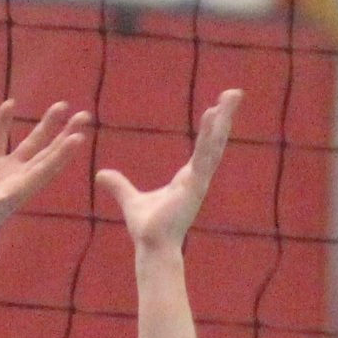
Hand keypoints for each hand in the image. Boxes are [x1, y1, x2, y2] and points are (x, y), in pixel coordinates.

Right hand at [0, 101, 93, 251]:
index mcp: (18, 191)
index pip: (45, 169)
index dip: (61, 153)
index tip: (78, 137)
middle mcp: (18, 179)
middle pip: (47, 153)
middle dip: (65, 134)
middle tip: (84, 115)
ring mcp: (4, 172)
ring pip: (30, 144)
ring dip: (45, 126)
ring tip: (61, 106)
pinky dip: (3, 124)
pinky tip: (10, 104)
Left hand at [96, 90, 240, 261]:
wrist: (151, 246)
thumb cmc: (147, 227)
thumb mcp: (130, 199)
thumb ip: (118, 185)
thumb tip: (101, 175)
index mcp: (188, 177)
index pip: (204, 145)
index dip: (211, 126)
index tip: (215, 106)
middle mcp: (197, 176)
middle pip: (215, 140)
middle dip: (225, 116)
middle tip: (235, 92)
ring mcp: (199, 181)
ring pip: (214, 144)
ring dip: (223, 120)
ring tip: (231, 97)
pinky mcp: (195, 187)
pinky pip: (204, 157)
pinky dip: (209, 137)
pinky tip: (213, 118)